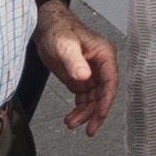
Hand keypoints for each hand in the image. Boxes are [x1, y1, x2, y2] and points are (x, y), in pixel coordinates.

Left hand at [36, 0, 117, 132]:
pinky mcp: (79, 78)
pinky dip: (78, 108)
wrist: (44, 26)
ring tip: (71, 124)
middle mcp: (100, 65)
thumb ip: (74, 62)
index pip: (110, 82)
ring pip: (93, 99)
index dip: (106, 100)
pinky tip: (71, 117)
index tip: (100, 115)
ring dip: (84, 113)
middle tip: (89, 129)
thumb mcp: (65, 46)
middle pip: (103, 94)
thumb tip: (84, 77)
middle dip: (95, 113)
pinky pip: (83, 98)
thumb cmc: (58, 29)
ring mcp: (90, 73)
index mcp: (104, 55)